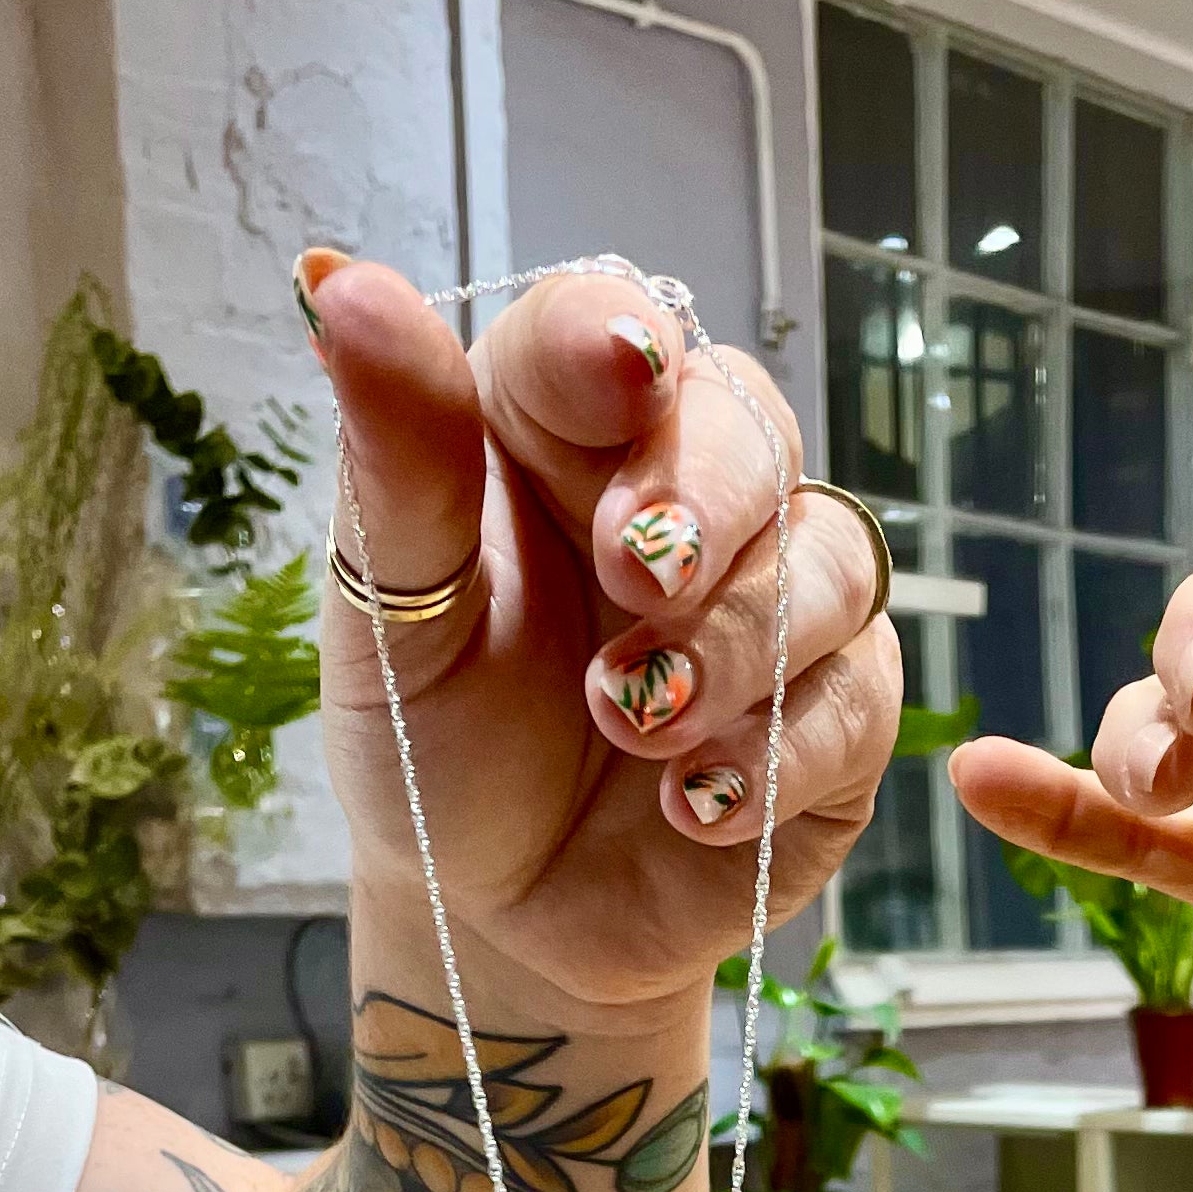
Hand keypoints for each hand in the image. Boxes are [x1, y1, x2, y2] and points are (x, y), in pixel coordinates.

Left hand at [302, 252, 898, 1016]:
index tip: (619, 374)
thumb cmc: (435, 745)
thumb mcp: (390, 615)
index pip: (609, 328)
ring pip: (832, 562)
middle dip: (706, 499)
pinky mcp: (837, 717)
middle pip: (753, 427)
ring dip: (736, 646)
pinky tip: (693, 805)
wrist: (495, 911)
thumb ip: (395, 460)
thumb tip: (334, 280)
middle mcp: (689, 496)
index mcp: (563, 434)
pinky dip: (777, 756)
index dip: (621, 341)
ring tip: (634, 722)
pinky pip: (858, 701)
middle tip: (640, 574)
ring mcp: (779, 604)